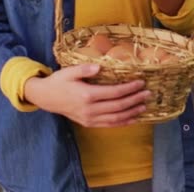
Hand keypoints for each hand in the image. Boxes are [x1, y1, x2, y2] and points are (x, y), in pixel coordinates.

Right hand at [24, 64, 150, 127]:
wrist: (45, 97)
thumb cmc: (59, 81)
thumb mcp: (69, 71)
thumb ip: (84, 70)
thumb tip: (99, 68)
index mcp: (87, 95)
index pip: (114, 93)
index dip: (129, 88)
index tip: (141, 83)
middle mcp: (90, 109)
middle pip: (118, 106)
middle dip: (135, 100)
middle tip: (148, 93)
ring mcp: (89, 118)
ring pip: (115, 118)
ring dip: (132, 113)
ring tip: (144, 106)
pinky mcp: (88, 123)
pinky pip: (109, 125)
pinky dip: (122, 123)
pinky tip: (133, 119)